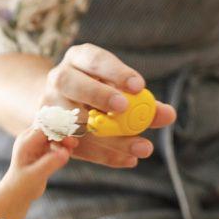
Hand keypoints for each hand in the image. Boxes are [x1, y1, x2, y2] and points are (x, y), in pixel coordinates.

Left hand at [3, 128, 77, 199]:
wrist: (17, 194)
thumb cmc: (22, 185)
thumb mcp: (35, 175)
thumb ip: (50, 163)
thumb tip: (66, 153)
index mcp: (25, 143)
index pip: (43, 128)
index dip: (57, 128)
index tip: (70, 134)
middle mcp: (30, 141)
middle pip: (49, 130)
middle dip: (62, 134)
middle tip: (74, 143)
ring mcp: (36, 146)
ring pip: (53, 136)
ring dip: (63, 140)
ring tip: (72, 148)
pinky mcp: (41, 152)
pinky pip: (54, 145)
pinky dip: (62, 147)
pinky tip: (68, 153)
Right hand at [43, 44, 175, 167]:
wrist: (61, 105)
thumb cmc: (99, 91)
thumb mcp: (120, 89)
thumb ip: (143, 101)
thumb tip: (168, 114)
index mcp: (78, 58)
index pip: (94, 59)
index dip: (115, 72)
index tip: (139, 86)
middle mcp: (58, 78)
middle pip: (71, 83)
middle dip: (98, 95)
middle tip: (124, 108)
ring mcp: (49, 105)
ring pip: (73, 121)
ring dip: (108, 136)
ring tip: (142, 147)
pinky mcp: (50, 133)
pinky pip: (77, 147)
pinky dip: (104, 155)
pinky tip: (129, 160)